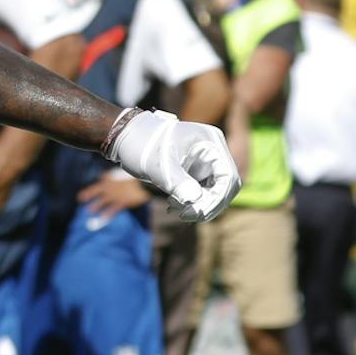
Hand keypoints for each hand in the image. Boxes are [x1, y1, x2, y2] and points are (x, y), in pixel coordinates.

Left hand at [77, 173, 152, 220]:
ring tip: (89, 210)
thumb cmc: (138, 180)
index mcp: (113, 180)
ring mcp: (116, 195)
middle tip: (80, 198)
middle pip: (96, 190)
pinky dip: (106, 215)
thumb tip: (107, 176)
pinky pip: (112, 210)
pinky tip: (102, 218)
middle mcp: (112, 187)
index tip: (87, 191)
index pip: (101, 181)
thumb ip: (117, 177)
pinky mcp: (121, 202)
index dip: (93, 187)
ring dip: (95, 206)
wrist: (145, 184)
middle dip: (88, 194)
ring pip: (102, 201)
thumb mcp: (126, 176)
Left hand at [106, 108, 241, 220]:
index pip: (228, 176)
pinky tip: (172, 205)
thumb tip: (193, 201)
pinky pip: (201, 191)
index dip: (218, 199)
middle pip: (224, 186)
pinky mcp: (195, 171)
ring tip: (174, 208)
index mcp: (211, 143)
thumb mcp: (160, 165)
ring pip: (213, 191)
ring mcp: (205, 162)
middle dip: (208, 204)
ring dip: (197, 205)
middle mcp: (213, 151)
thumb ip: (178, 183)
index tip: (198, 213)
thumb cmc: (143, 144)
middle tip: (185, 216)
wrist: (127, 139)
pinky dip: (190, 201)